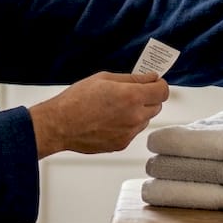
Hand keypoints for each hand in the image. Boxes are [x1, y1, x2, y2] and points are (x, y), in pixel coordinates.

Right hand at [28, 72, 168, 158]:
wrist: (59, 125)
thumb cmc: (76, 101)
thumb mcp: (104, 79)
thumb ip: (132, 78)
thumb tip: (149, 78)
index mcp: (132, 96)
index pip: (163, 91)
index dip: (159, 84)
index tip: (153, 83)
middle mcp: (134, 116)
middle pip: (157, 106)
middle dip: (148, 98)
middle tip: (131, 93)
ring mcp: (129, 133)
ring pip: (145, 120)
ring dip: (138, 112)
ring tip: (115, 107)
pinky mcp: (121, 144)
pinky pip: (132, 132)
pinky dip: (126, 125)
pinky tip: (108, 120)